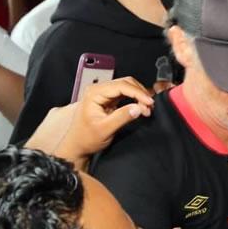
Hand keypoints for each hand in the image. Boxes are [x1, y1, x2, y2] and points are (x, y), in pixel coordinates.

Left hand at [24, 76, 154, 165]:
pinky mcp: (108, 99)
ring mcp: (103, 93)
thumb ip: (121, 117)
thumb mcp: (105, 130)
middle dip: (140, 93)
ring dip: (139, 96)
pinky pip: (125, 94)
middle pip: (125, 83)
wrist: (77, 145)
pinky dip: (135, 99)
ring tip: (146, 109)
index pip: (121, 86)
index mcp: (94, 93)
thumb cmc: (86, 138)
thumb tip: (138, 108)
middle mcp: (98, 89)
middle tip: (149, 107)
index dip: (138, 93)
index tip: (149, 102)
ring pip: (127, 87)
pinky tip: (141, 107)